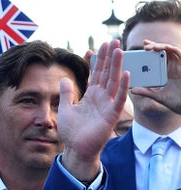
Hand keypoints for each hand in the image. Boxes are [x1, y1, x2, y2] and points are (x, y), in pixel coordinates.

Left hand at [58, 40, 129, 180]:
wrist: (75, 149)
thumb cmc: (72, 131)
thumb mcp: (65, 108)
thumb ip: (66, 93)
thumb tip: (63, 78)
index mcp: (91, 95)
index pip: (95, 74)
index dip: (97, 60)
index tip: (98, 46)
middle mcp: (101, 98)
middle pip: (106, 73)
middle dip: (109, 57)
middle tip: (113, 40)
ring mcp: (107, 105)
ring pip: (113, 81)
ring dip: (117, 66)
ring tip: (119, 50)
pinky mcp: (111, 115)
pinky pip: (118, 98)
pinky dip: (122, 86)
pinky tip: (125, 73)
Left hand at [130, 40, 180, 114]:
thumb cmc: (176, 101)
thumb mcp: (158, 96)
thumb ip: (146, 92)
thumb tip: (132, 90)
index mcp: (164, 72)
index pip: (154, 59)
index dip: (147, 54)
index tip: (137, 51)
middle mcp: (171, 66)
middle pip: (161, 52)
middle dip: (152, 46)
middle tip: (144, 45)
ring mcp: (178, 64)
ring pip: (168, 50)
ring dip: (159, 46)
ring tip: (149, 47)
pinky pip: (177, 51)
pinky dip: (169, 48)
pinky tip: (161, 48)